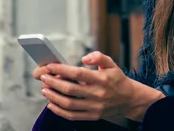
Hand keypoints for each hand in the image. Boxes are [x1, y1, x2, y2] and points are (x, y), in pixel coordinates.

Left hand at [39, 51, 162, 121]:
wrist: (130, 100)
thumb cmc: (118, 79)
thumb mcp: (111, 64)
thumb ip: (98, 56)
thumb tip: (84, 58)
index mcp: (101, 79)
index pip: (78, 73)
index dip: (62, 70)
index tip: (50, 66)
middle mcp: (98, 94)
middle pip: (70, 90)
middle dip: (53, 83)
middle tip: (43, 78)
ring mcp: (95, 107)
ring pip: (69, 104)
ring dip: (53, 97)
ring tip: (44, 90)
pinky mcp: (93, 116)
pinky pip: (73, 116)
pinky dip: (60, 111)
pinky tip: (51, 104)